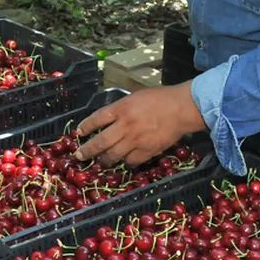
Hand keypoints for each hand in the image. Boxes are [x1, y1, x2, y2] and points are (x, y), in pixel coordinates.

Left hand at [74, 84, 206, 166]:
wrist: (181, 108)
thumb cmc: (159, 98)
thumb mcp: (135, 97)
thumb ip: (121, 108)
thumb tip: (108, 119)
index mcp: (121, 108)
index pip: (96, 119)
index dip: (85, 127)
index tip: (79, 133)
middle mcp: (125, 125)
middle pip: (100, 142)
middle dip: (87, 151)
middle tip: (80, 156)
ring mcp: (135, 140)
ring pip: (113, 156)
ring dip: (104, 160)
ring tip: (101, 162)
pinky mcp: (147, 151)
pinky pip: (131, 161)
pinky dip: (126, 162)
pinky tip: (124, 160)